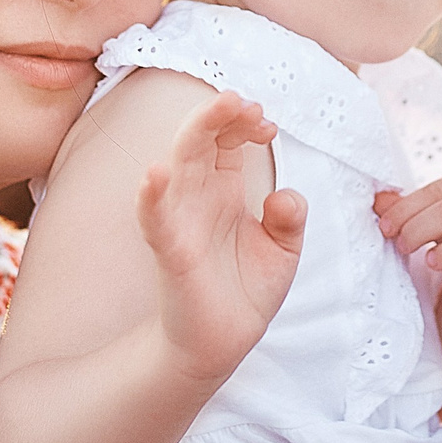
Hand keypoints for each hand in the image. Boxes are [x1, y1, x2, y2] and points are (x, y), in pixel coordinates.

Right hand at [138, 90, 308, 380]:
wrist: (224, 341)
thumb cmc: (246, 289)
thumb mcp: (283, 249)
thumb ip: (290, 219)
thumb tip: (285, 196)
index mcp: (223, 190)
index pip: (227, 141)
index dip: (244, 124)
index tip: (267, 122)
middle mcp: (198, 197)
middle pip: (201, 142)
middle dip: (220, 116)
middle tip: (244, 101)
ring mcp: (181, 220)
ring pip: (179, 165)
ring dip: (195, 134)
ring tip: (217, 110)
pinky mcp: (171, 252)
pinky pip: (156, 220)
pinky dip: (152, 196)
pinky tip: (156, 173)